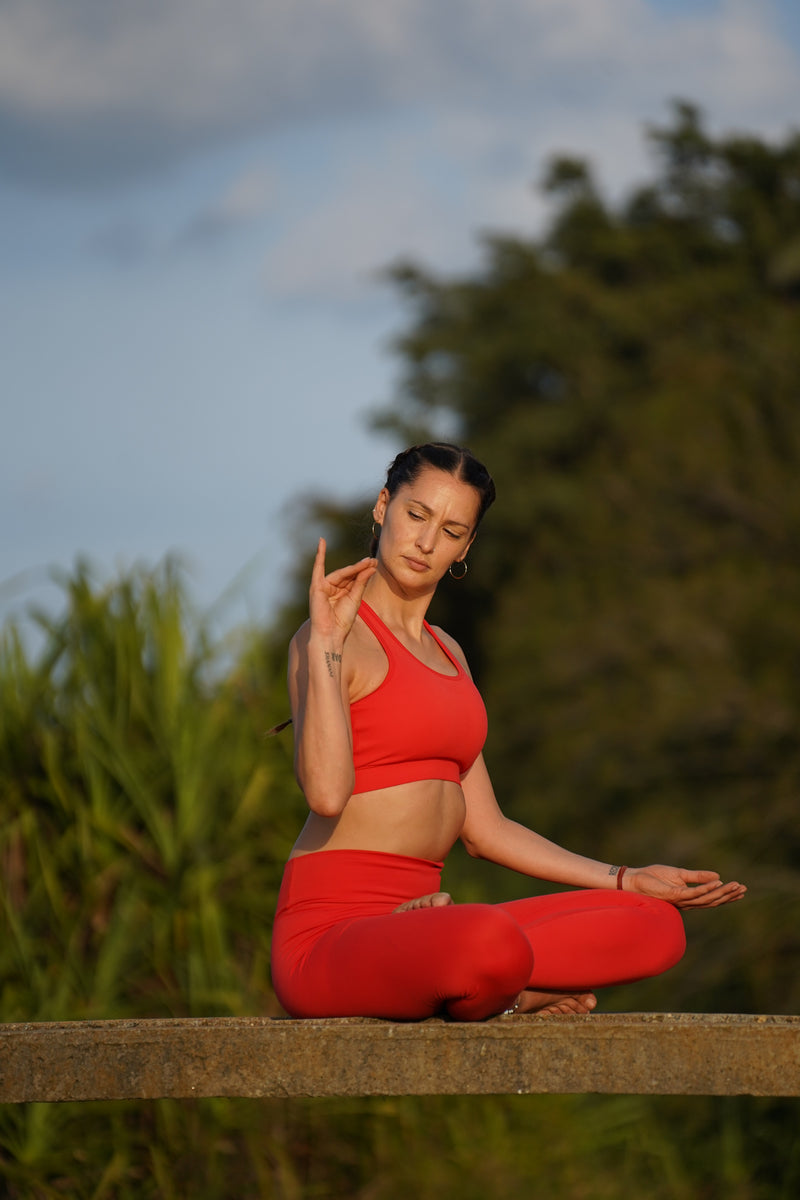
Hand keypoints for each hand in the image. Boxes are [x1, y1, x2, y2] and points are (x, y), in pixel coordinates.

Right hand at [309, 538, 376, 641]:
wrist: (331, 633)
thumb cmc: (343, 620)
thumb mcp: (355, 598)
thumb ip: (361, 581)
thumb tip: (370, 566)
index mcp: (342, 591)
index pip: (354, 577)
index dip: (364, 570)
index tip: (375, 563)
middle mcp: (333, 587)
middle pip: (349, 574)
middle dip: (361, 568)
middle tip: (373, 561)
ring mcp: (324, 586)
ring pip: (341, 573)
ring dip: (354, 568)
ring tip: (367, 562)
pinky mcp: (316, 587)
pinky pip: (317, 568)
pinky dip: (319, 555)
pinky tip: (321, 542)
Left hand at [626, 864, 746, 909]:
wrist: (636, 879)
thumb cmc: (654, 877)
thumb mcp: (679, 873)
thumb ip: (697, 876)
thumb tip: (717, 876)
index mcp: (689, 897)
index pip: (711, 898)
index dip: (726, 895)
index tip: (740, 889)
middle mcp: (687, 902)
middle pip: (712, 901)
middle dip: (728, 896)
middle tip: (744, 889)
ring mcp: (681, 900)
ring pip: (706, 898)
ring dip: (722, 893)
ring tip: (735, 886)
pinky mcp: (675, 895)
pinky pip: (694, 892)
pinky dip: (707, 888)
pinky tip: (718, 883)